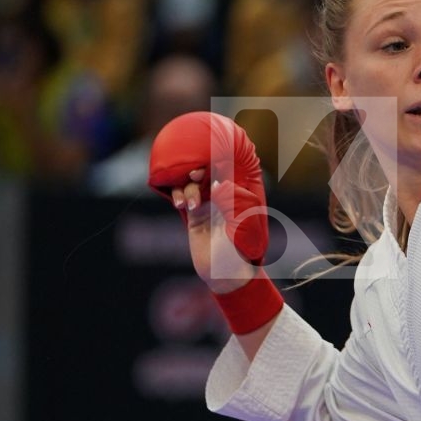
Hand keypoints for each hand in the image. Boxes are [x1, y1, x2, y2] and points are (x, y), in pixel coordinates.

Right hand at [150, 112, 274, 293]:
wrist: (227, 277)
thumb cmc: (241, 253)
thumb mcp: (241, 228)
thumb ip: (232, 204)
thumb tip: (219, 184)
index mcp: (240, 194)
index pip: (231, 167)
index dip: (221, 152)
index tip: (211, 144)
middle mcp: (224, 196)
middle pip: (208, 170)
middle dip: (198, 166)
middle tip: (194, 173)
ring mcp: (208, 204)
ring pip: (192, 182)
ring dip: (186, 186)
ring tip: (188, 202)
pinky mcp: (194, 216)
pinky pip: (182, 196)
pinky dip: (178, 195)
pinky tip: (179, 203)